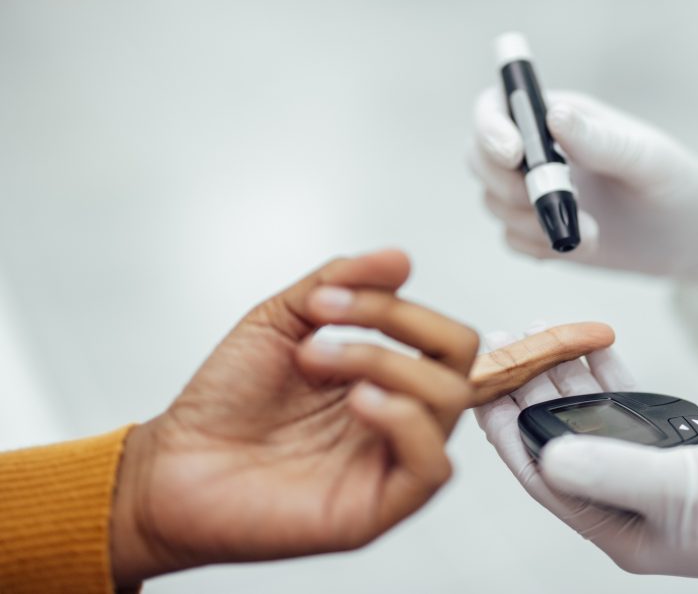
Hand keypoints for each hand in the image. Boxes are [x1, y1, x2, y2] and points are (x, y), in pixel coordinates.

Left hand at [111, 250, 478, 585]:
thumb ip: (341, 281)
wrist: (172, 462)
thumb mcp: (280, 319)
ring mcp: (389, 460)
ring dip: (384, 360)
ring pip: (448, 401)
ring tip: (317, 360)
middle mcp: (396, 417)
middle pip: (459, 360)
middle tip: (325, 326)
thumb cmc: (224, 401)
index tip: (328, 297)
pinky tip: (359, 401)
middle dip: (397, 323)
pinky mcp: (377, 505)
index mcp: (385, 376)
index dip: (398, 304)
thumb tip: (400, 258)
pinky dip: (404, 420)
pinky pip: (432, 467)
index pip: (441, 335)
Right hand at [470, 88, 697, 280]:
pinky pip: (512, 238)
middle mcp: (538, 149)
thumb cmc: (678, 184)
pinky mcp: (538, 229)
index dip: (491, 127)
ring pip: (494, 202)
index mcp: (560, 116)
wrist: (692, 237)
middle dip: (505, 185)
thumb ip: (600, 140)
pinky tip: (584, 246)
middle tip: (548, 204)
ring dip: (533, 222)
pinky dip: (539, 247)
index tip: (513, 155)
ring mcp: (534, 191)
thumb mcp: (647, 159)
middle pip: (479, 156)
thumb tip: (553, 115)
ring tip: (591, 233)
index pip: (498, 106)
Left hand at [475, 327, 697, 592]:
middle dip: (530, 389)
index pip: (543, 474)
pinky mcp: (677, 453)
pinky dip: (611, 377)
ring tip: (539, 329)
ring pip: (591, 418)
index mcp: (617, 529)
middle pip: (561, 438)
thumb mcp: (685, 490)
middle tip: (505, 338)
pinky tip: (592, 344)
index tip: (479, 382)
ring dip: (565, 375)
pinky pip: (629, 409)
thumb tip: (548, 451)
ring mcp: (650, 476)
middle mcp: (625, 504)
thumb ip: (612, 469)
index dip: (506, 428)